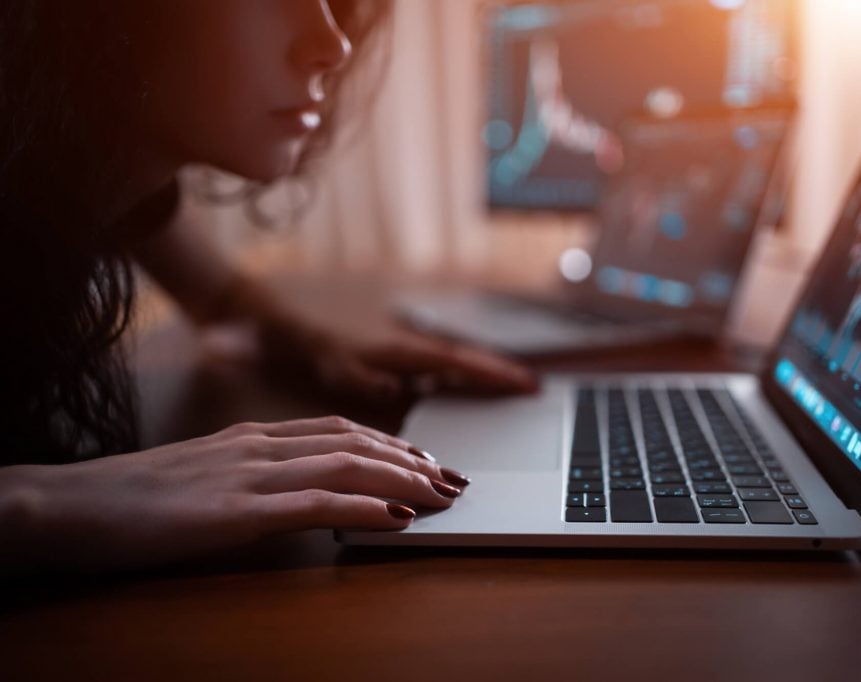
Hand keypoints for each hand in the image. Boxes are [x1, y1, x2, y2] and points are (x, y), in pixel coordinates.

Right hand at [0, 416, 467, 571]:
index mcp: (251, 437)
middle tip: (452, 479)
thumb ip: (248, 475)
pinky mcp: (236, 510)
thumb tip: (295, 489)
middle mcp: (259, 446)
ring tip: (442, 495)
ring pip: (347, 464)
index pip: (339, 430)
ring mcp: (249, 474)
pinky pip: (316, 503)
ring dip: (404, 478)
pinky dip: (365, 506)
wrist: (67, 506)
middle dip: (412, 460)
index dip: (390, 443)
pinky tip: (398, 516)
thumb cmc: (131, 500)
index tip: (424, 460)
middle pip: (356, 442)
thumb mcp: (201, 476)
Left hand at [226, 277, 538, 400]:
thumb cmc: (299, 344)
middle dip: (497, 373)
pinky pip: (430, 369)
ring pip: (448, 363)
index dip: (491, 374)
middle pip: (461, 360)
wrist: (271, 319)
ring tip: (512, 387)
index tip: (524, 383)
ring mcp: (396, 350)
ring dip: (479, 374)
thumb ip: (362, 378)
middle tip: (534, 387)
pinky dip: (454, 377)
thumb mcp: (327, 364)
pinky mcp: (385, 356)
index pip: (455, 362)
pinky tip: (460, 389)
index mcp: (395, 349)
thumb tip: (398, 389)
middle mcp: (403, 346)